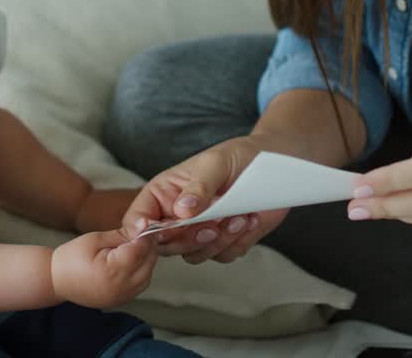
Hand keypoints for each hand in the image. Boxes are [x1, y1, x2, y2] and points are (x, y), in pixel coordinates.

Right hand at [49, 229, 157, 307]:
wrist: (56, 281)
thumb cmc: (72, 257)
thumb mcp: (96, 239)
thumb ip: (122, 234)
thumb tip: (144, 225)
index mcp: (113, 271)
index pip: (141, 249)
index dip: (146, 234)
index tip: (145, 223)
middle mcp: (121, 287)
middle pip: (148, 263)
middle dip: (148, 246)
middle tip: (140, 233)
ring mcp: (122, 297)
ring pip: (148, 275)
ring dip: (146, 259)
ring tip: (134, 246)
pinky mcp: (121, 301)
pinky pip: (141, 285)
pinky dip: (142, 271)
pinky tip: (131, 261)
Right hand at [123, 136, 287, 263]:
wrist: (272, 167)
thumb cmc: (237, 156)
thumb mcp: (215, 164)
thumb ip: (198, 187)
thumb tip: (182, 211)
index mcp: (163, 194)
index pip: (139, 219)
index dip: (141, 232)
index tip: (161, 231)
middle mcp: (177, 217)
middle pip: (165, 245)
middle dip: (189, 239)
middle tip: (212, 226)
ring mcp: (199, 232)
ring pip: (195, 255)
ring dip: (218, 241)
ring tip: (240, 217)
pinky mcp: (223, 242)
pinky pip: (223, 255)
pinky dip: (238, 241)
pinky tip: (250, 220)